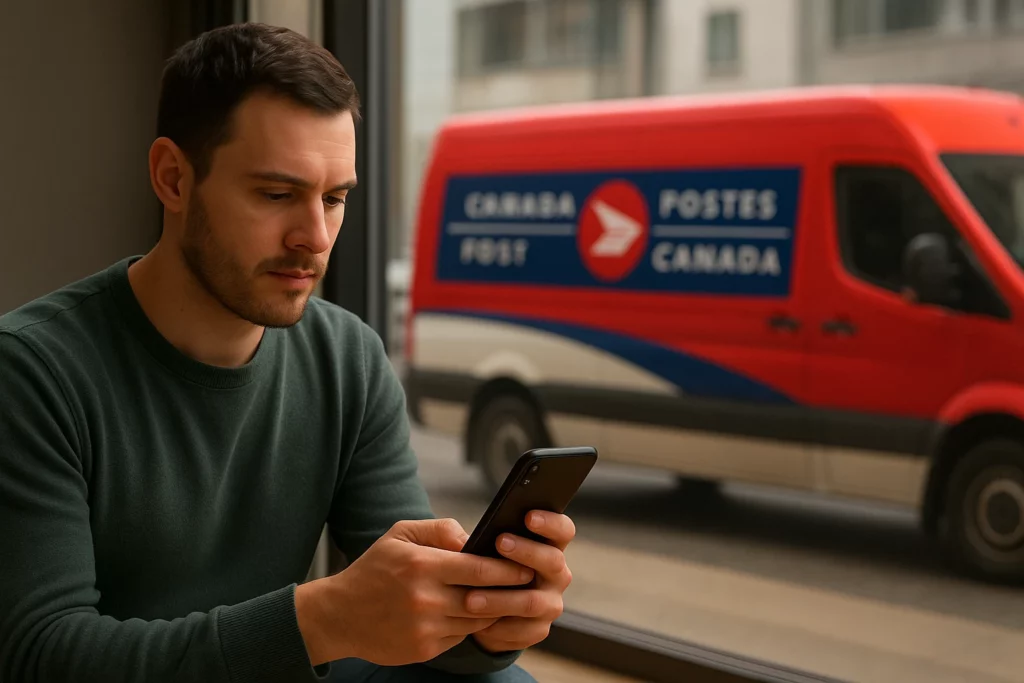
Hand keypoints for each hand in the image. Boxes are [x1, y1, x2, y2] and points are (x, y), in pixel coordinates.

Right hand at [295, 518, 534, 666]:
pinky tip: (476, 614)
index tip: (525, 566)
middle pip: (484, 598)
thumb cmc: (374, 570)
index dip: (508, 569)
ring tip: (508, 598)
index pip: (479, 569)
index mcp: (421, 565)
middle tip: (529, 584)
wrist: (339, 615)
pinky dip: (471, 625)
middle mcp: (425, 599)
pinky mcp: (424, 649)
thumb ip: (439, 529)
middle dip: (511, 592)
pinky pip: (460, 636)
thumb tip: (473, 538)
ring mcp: (425, 627)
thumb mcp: (400, 535)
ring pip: (476, 620)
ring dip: (495, 610)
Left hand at [467, 511, 575, 652]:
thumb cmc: (481, 567)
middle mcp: (556, 574)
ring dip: (502, 598)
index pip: (563, 530)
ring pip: (533, 601)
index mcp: (548, 547)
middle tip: (500, 542)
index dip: (551, 522)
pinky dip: (498, 627)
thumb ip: (472, 537)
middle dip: (527, 551)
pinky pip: (522, 630)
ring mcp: (550, 603)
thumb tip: (461, 542)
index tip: (528, 516)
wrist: (479, 611)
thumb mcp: (476, 547)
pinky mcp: (538, 630)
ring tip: (471, 598)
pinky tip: (476, 622)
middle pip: (553, 561)